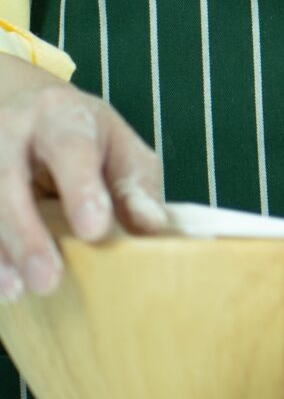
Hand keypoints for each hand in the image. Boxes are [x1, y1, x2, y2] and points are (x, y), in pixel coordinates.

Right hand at [0, 58, 169, 300]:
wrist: (25, 108)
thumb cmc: (85, 136)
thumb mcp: (120, 149)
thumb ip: (135, 187)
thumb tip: (153, 229)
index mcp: (61, 115)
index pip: (71, 148)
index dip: (81, 189)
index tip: (94, 230)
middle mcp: (11, 129)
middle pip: (8, 179)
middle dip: (26, 233)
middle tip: (47, 279)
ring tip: (14, 290)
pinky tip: (0, 283)